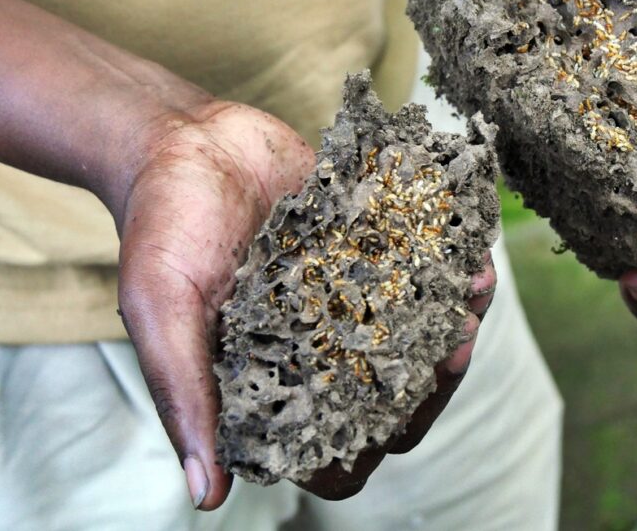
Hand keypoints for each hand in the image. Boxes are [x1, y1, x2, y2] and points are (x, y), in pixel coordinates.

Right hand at [116, 101, 495, 508]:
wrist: (188, 142)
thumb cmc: (162, 226)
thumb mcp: (161, 309)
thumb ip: (184, 393)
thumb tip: (204, 494)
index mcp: (268, 384)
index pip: (331, 450)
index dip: (372, 443)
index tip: (400, 411)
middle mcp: (317, 351)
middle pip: (392, 399)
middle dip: (434, 378)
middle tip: (457, 342)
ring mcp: (350, 302)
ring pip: (419, 337)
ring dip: (454, 322)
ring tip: (475, 293)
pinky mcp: (370, 253)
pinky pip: (423, 273)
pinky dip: (451, 270)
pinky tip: (472, 257)